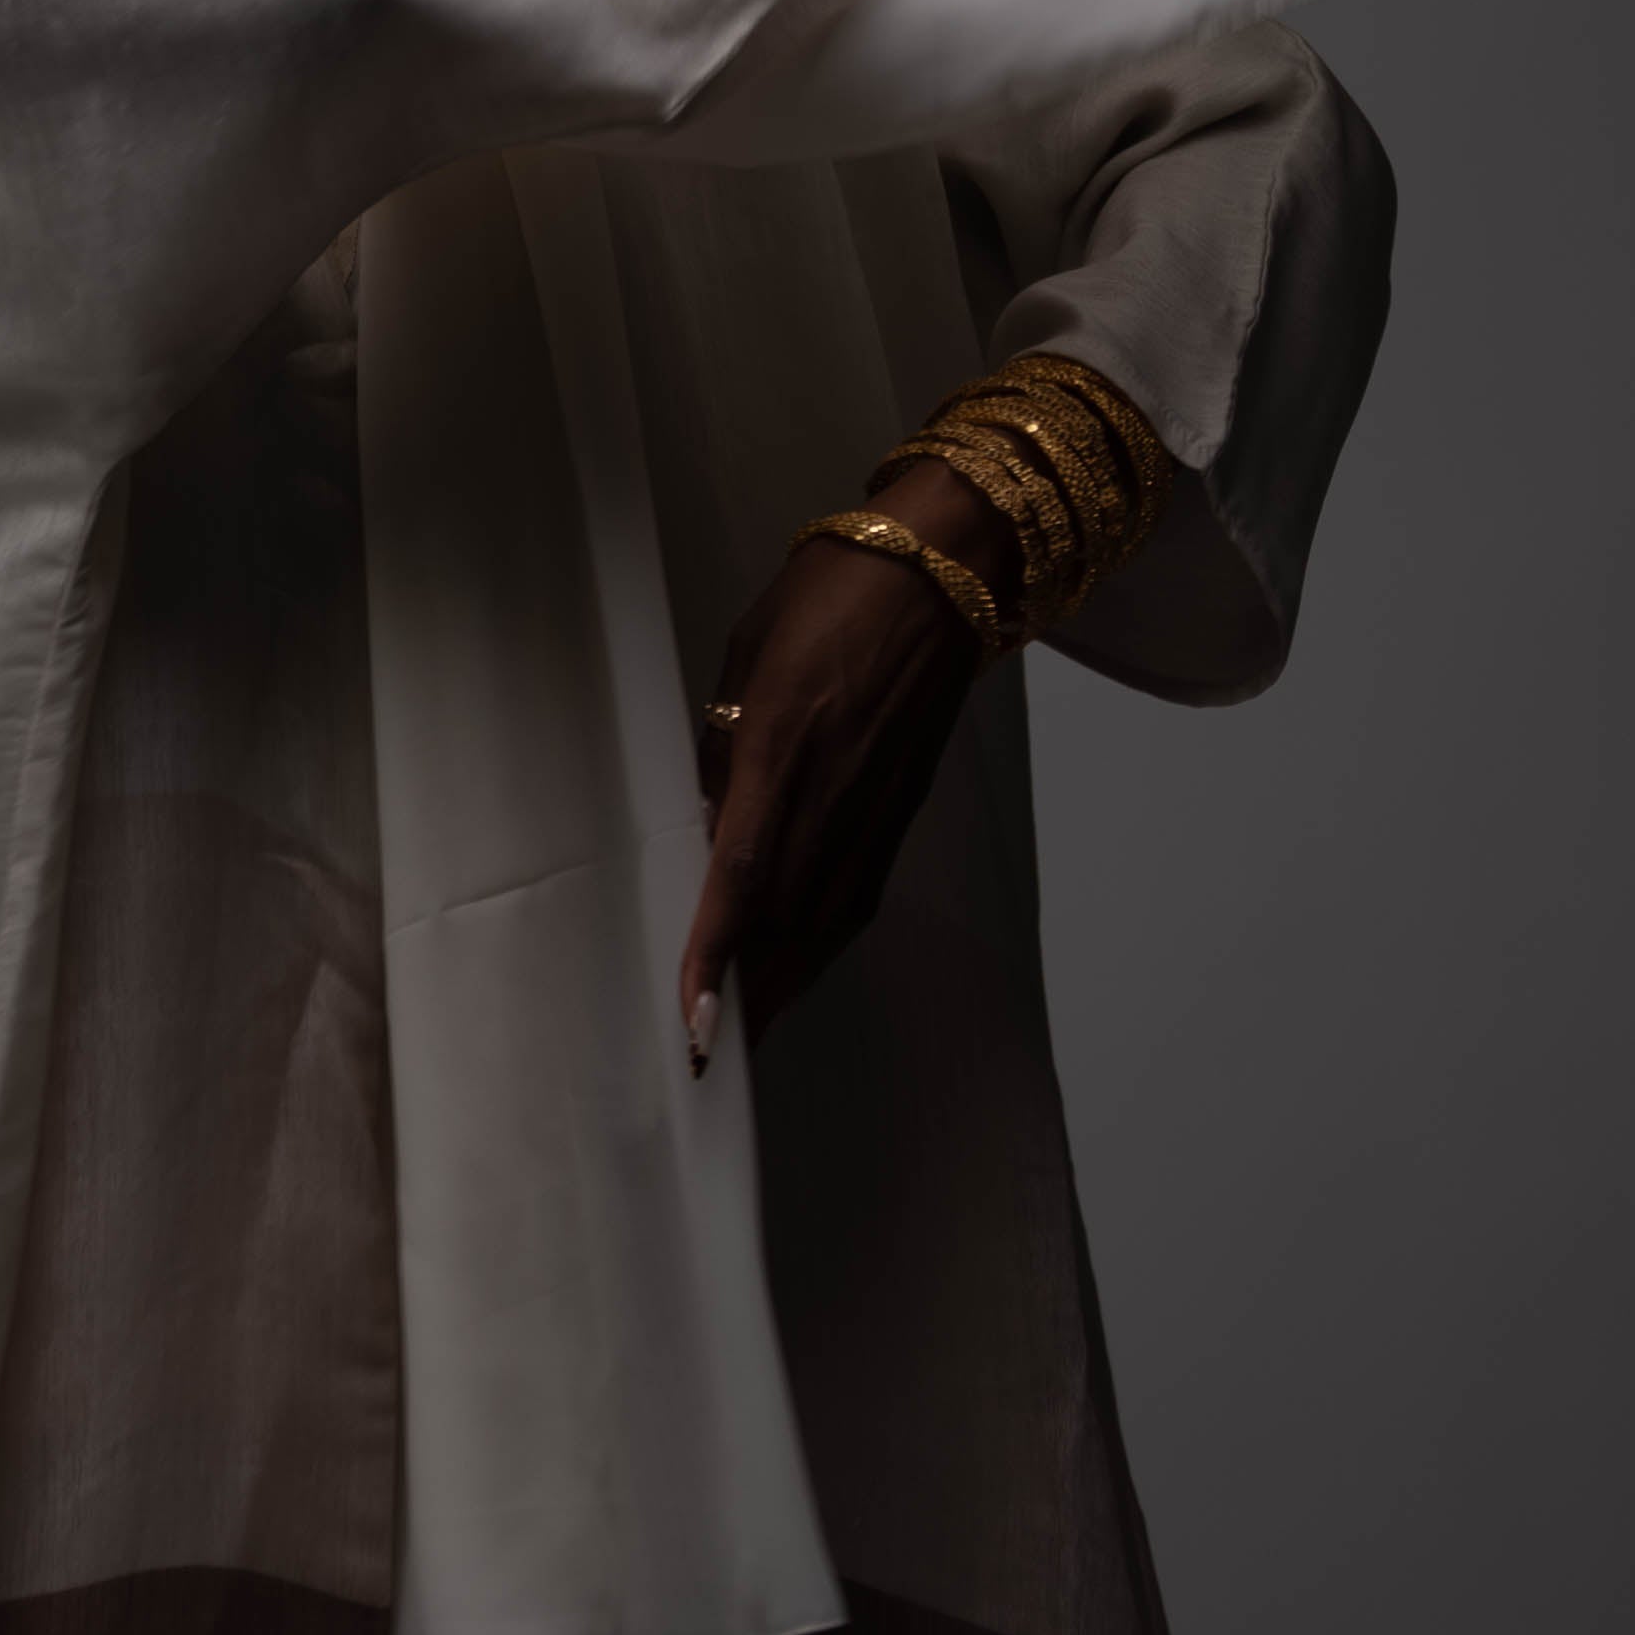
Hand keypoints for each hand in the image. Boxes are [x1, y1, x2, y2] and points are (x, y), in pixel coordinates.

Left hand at [679, 458, 1020, 1056]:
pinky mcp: (901, 813)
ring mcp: (875, 809)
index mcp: (784, 749)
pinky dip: (818, 946)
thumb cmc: (826, 598)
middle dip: (744, 998)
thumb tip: (708, 821)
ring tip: (741, 1035)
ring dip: (782, 986)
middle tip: (702, 1058)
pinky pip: (853, 899)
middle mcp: (832, 794)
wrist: (940, 577)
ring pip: (822, 925)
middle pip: (784, 925)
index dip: (715, 955)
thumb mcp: (748, 659)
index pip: (741, 875)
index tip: (694, 1021)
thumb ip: (725, 744)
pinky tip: (793, 968)